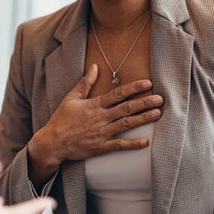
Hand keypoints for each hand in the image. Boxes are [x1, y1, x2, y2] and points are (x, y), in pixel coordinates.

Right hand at [27, 64, 162, 181]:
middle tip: (160, 99)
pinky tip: (146, 141)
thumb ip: (85, 83)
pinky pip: (119, 145)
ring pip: (126, 124)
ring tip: (157, 113)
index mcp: (94, 105)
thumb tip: (94, 66)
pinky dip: (133, 144)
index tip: (147, 83)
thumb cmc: (61, 119)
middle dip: (144, 102)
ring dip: (143, 119)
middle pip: (126, 108)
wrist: (53, 142)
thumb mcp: (71, 98)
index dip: (134, 88)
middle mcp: (101, 118)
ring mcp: (102, 133)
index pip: (118, 94)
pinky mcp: (101, 147)